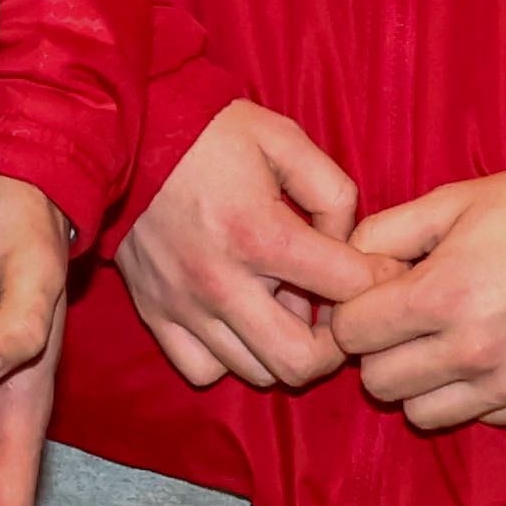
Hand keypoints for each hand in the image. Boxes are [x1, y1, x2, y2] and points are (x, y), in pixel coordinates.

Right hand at [114, 101, 379, 393]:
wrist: (124, 133)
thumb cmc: (209, 133)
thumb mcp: (282, 138)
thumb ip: (331, 190)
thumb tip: (348, 243)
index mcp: (258, 232)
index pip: (347, 287)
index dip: (380, 281)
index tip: (381, 271)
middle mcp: (221, 282)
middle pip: (301, 361)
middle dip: (334, 344)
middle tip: (333, 311)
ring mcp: (184, 305)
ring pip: (257, 372)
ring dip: (282, 347)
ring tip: (283, 307)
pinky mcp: (155, 314)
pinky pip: (204, 371)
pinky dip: (230, 357)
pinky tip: (239, 320)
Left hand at [333, 172, 505, 431]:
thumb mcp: (448, 203)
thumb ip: (383, 233)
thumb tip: (344, 266)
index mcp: (440, 296)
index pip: (351, 334)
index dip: (352, 315)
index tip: (370, 302)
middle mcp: (470, 350)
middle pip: (379, 383)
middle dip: (380, 353)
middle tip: (402, 326)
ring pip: (420, 414)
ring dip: (419, 384)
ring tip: (440, 347)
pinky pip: (475, 419)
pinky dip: (469, 396)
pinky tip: (485, 358)